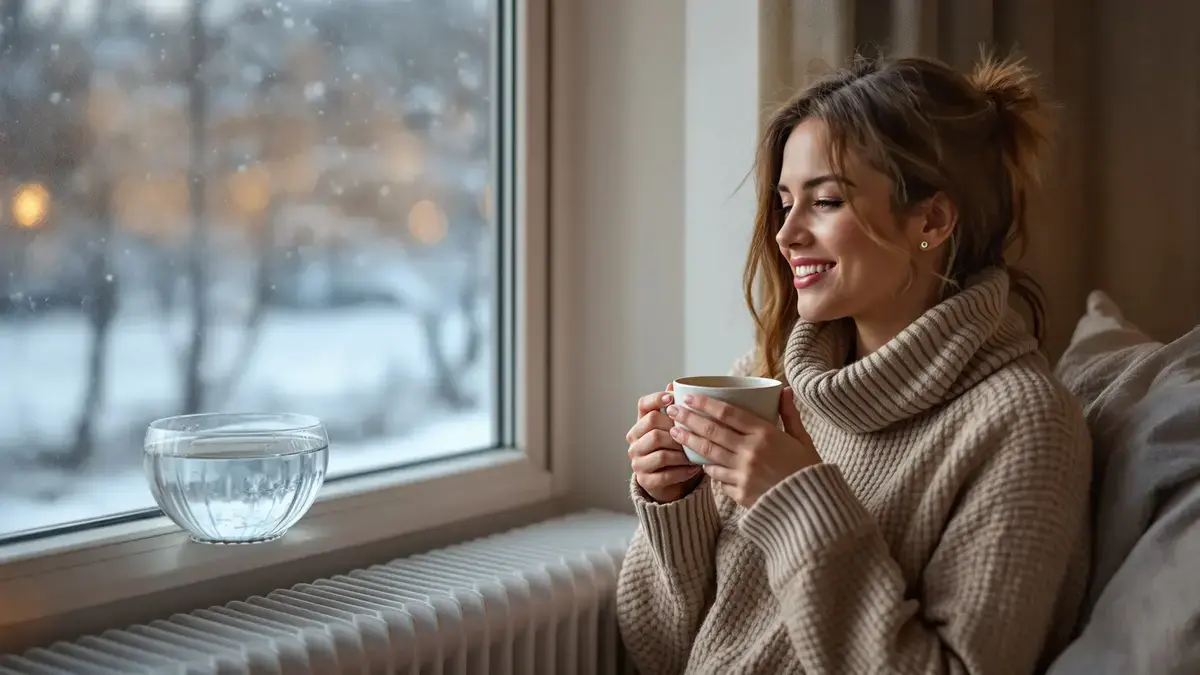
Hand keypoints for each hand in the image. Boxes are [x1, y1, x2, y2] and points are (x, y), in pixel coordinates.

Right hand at [627, 383, 703, 502]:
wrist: (667, 482)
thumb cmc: (673, 450)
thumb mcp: (673, 428)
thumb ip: (673, 410)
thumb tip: (673, 383)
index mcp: (640, 424)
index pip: (643, 405)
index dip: (656, 398)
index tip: (672, 398)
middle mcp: (634, 441)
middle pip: (652, 425)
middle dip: (675, 429)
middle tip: (692, 433)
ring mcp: (637, 461)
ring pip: (660, 451)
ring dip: (681, 452)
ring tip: (695, 453)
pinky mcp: (645, 480)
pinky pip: (665, 474)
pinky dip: (683, 471)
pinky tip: (695, 468)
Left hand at [666, 386, 818, 507]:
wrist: (811, 509)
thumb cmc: (807, 471)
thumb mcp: (802, 440)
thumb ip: (789, 415)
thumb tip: (784, 389)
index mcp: (766, 434)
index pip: (727, 414)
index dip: (705, 404)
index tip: (689, 397)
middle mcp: (750, 452)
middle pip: (712, 431)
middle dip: (688, 420)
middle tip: (672, 411)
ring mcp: (743, 474)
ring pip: (708, 454)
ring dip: (689, 442)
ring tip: (675, 433)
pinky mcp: (739, 492)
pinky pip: (718, 478)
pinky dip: (709, 468)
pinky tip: (699, 461)